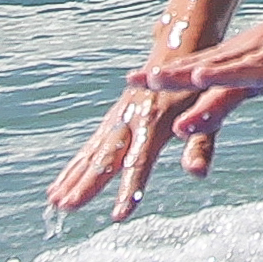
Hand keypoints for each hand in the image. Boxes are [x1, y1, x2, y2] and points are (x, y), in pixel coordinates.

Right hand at [46, 81, 198, 224]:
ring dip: (72, 178)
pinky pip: (89, 147)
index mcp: (155, 122)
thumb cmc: (197, 84)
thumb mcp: (207, 111)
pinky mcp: (112, 120)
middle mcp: (130, 120)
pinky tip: (59, 186)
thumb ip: (200, 144)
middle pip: (105, 158)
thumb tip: (196, 173)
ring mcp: (117, 119)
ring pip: (91, 153)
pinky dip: (73, 167)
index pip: (140, 161)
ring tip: (55, 203)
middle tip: (66, 207)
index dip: (129, 189)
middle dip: (85, 185)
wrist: (179, 46)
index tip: (118, 215)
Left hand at [133, 0, 262, 152]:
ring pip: (253, 65)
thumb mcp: (250, 82)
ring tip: (203, 78)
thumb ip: (217, 104)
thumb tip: (179, 129)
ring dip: (228, 71)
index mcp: (237, 62)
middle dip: (186, 76)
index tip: (132, 81)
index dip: (166, 77)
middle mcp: (254, 56)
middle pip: (216, 67)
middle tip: (155, 81)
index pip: (196, 69)